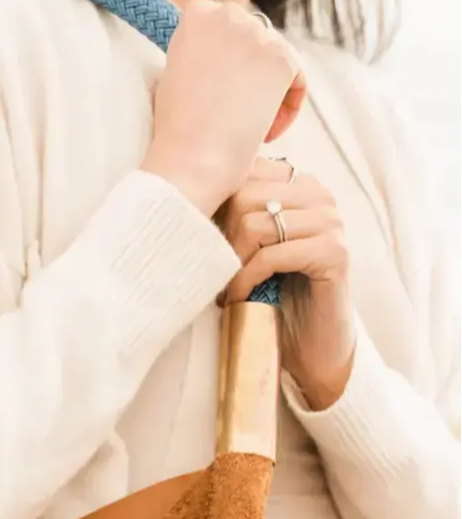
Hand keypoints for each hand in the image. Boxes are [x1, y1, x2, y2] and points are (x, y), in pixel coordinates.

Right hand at [141, 0, 306, 217]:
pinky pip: (297, 79)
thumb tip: (224, 63)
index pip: (226, 25)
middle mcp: (228, 14)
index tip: (221, 91)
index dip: (227, 61)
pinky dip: (288, 108)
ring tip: (252, 129)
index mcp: (196, 15)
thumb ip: (198, 57)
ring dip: (269, 92)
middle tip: (239, 114)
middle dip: (250, 74)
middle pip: (254, 39)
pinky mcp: (281, 59)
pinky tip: (267, 133)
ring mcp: (256, 34)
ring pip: (276, 59)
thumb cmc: (175, 134)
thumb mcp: (174, 78)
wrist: (188, 161)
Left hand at [218, 158, 355, 409]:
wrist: (312, 346)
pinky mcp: (334, 253)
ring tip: (227, 289)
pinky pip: (271, 256)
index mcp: (299, 184)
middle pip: (245, 195)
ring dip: (232, 264)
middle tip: (216, 272)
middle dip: (221, 238)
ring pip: (255, 225)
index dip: (217, 209)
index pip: (244, 172)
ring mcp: (331, 222)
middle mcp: (320, 195)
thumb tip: (185, 192)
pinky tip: (240, 298)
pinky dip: (246, 280)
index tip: (207, 245)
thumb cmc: (275, 294)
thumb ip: (235, 215)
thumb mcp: (251, 247)